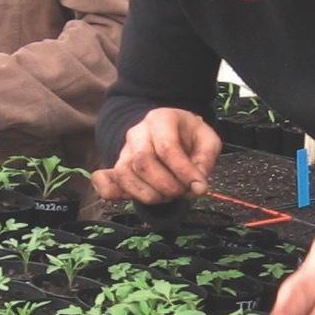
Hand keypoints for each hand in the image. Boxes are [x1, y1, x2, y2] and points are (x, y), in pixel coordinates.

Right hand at [91, 108, 221, 204]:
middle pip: (143, 163)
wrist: (172, 132)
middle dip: (166, 185)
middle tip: (182, 192)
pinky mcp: (117, 167)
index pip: (166, 148)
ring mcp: (124, 150)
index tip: (198, 187)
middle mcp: (137, 132)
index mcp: (160, 118)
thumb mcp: (207, 141)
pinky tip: (134, 196)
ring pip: (125, 175)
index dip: (183, 171)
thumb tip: (197, 188)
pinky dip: (114, 193)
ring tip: (167, 196)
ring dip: (149, 194)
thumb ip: (205, 162)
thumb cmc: (190, 136)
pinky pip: (106, 182)